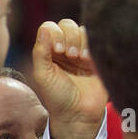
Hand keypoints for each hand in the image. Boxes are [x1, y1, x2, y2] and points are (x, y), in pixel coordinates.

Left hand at [30, 20, 107, 138]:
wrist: (79, 113)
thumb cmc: (57, 97)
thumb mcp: (42, 75)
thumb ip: (40, 52)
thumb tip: (45, 29)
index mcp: (49, 52)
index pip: (50, 28)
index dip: (54, 34)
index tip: (56, 50)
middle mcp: (65, 48)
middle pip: (67, 25)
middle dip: (68, 36)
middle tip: (69, 54)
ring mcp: (82, 52)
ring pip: (83, 30)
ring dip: (80, 41)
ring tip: (79, 58)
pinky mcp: (97, 57)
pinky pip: (97, 39)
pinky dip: (91, 45)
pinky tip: (88, 59)